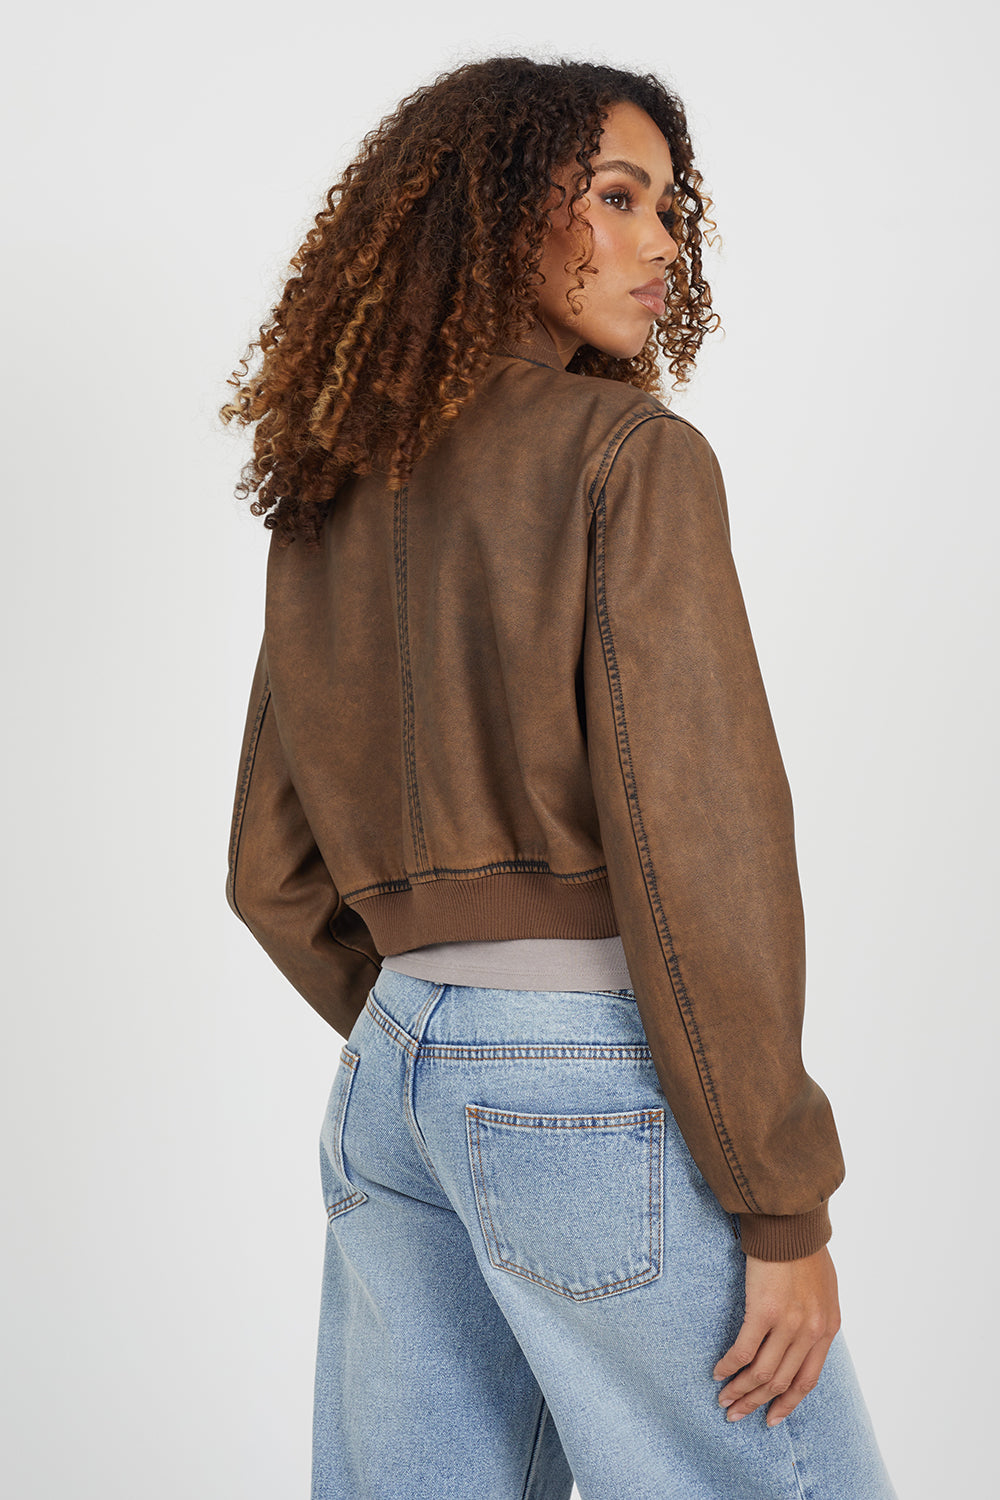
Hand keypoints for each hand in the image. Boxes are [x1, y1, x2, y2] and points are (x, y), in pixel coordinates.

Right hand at [712, 1244, 840, 1426]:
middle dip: (757, 1403)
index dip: (788, 1404)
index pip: (807, 1381)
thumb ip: (815, 1319)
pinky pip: (744, 1351)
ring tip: (724, 1400)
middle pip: (781, 1382)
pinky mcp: (764, 1312)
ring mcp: (788, 1325)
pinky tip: (718, 1372)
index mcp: (827, 1329)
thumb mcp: (823, 1291)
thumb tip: (801, 1340)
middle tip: (736, 1415)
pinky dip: (729, 1366)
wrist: (792, 1223)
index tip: (771, 1418)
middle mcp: (810, 1333)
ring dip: (741, 1391)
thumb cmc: (805, 1249)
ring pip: (763, 1374)